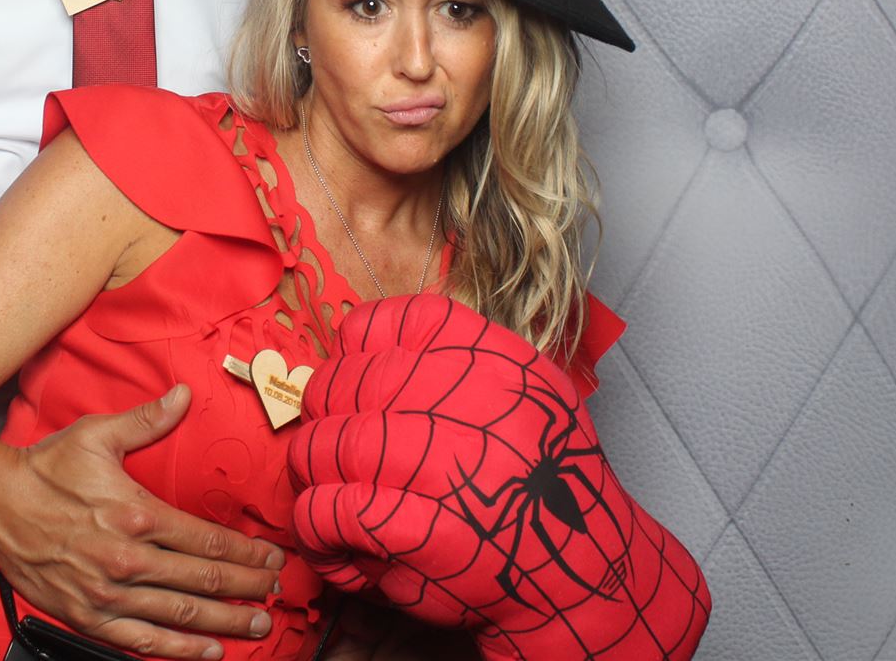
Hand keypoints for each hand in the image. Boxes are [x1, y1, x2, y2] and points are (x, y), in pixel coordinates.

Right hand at [0, 385, 283, 658]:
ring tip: (256, 625)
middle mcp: (126, 559)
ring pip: (179, 613)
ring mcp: (107, 593)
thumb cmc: (46, 468)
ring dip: (223, 621)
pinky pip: (142, 640)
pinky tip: (208, 651)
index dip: (245, 552)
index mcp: (135, 514)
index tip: (272, 558)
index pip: (206, 539)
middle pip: (202, 579)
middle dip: (246, 588)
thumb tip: (185, 394)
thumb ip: (147, 419)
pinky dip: (179, 649)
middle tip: (276, 594)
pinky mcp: (87, 615)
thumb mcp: (97, 435)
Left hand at [289, 296, 709, 660]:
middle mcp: (473, 403)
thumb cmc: (543, 485)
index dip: (353, 346)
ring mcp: (447, 466)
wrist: (584, 575)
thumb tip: (359, 346)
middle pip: (348, 382)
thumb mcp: (530, 393)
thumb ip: (459, 360)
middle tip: (327, 443)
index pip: (397, 321)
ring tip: (326, 493)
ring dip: (312, 471)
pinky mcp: (421, 531)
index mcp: (497, 362)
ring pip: (328, 444)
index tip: (348, 372)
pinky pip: (329, 509)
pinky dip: (314, 525)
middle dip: (322, 413)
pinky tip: (331, 540)